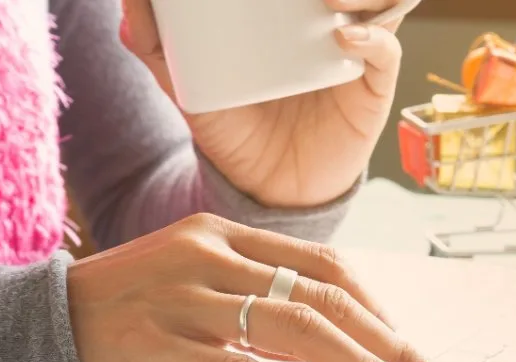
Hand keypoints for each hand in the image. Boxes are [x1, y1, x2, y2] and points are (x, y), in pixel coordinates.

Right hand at [67, 214, 455, 361]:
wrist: (48, 320)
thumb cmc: (131, 306)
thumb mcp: (199, 281)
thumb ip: (258, 298)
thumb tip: (328, 340)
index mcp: (227, 236)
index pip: (325, 267)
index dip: (378, 310)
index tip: (410, 349)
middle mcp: (213, 256)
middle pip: (325, 299)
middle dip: (390, 345)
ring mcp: (188, 297)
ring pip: (296, 331)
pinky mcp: (164, 344)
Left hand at [121, 0, 404, 207]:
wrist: (267, 189)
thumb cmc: (234, 130)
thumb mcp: (189, 86)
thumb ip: (156, 47)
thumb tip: (129, 2)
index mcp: (291, 11)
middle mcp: (329, 20)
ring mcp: (357, 48)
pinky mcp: (372, 84)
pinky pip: (386, 50)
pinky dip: (372, 37)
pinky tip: (342, 36)